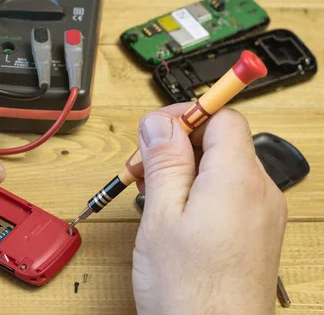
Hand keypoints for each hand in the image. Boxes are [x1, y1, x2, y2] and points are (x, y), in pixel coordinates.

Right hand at [131, 106, 286, 314]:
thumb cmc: (189, 291)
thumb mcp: (162, 215)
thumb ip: (164, 161)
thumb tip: (160, 121)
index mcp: (238, 179)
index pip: (223, 116)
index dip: (186, 115)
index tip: (156, 130)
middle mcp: (260, 192)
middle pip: (221, 140)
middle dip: (178, 145)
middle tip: (143, 169)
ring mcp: (263, 214)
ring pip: (223, 167)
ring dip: (185, 169)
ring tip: (153, 195)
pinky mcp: (258, 232)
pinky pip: (230, 192)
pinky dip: (200, 190)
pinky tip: (175, 213)